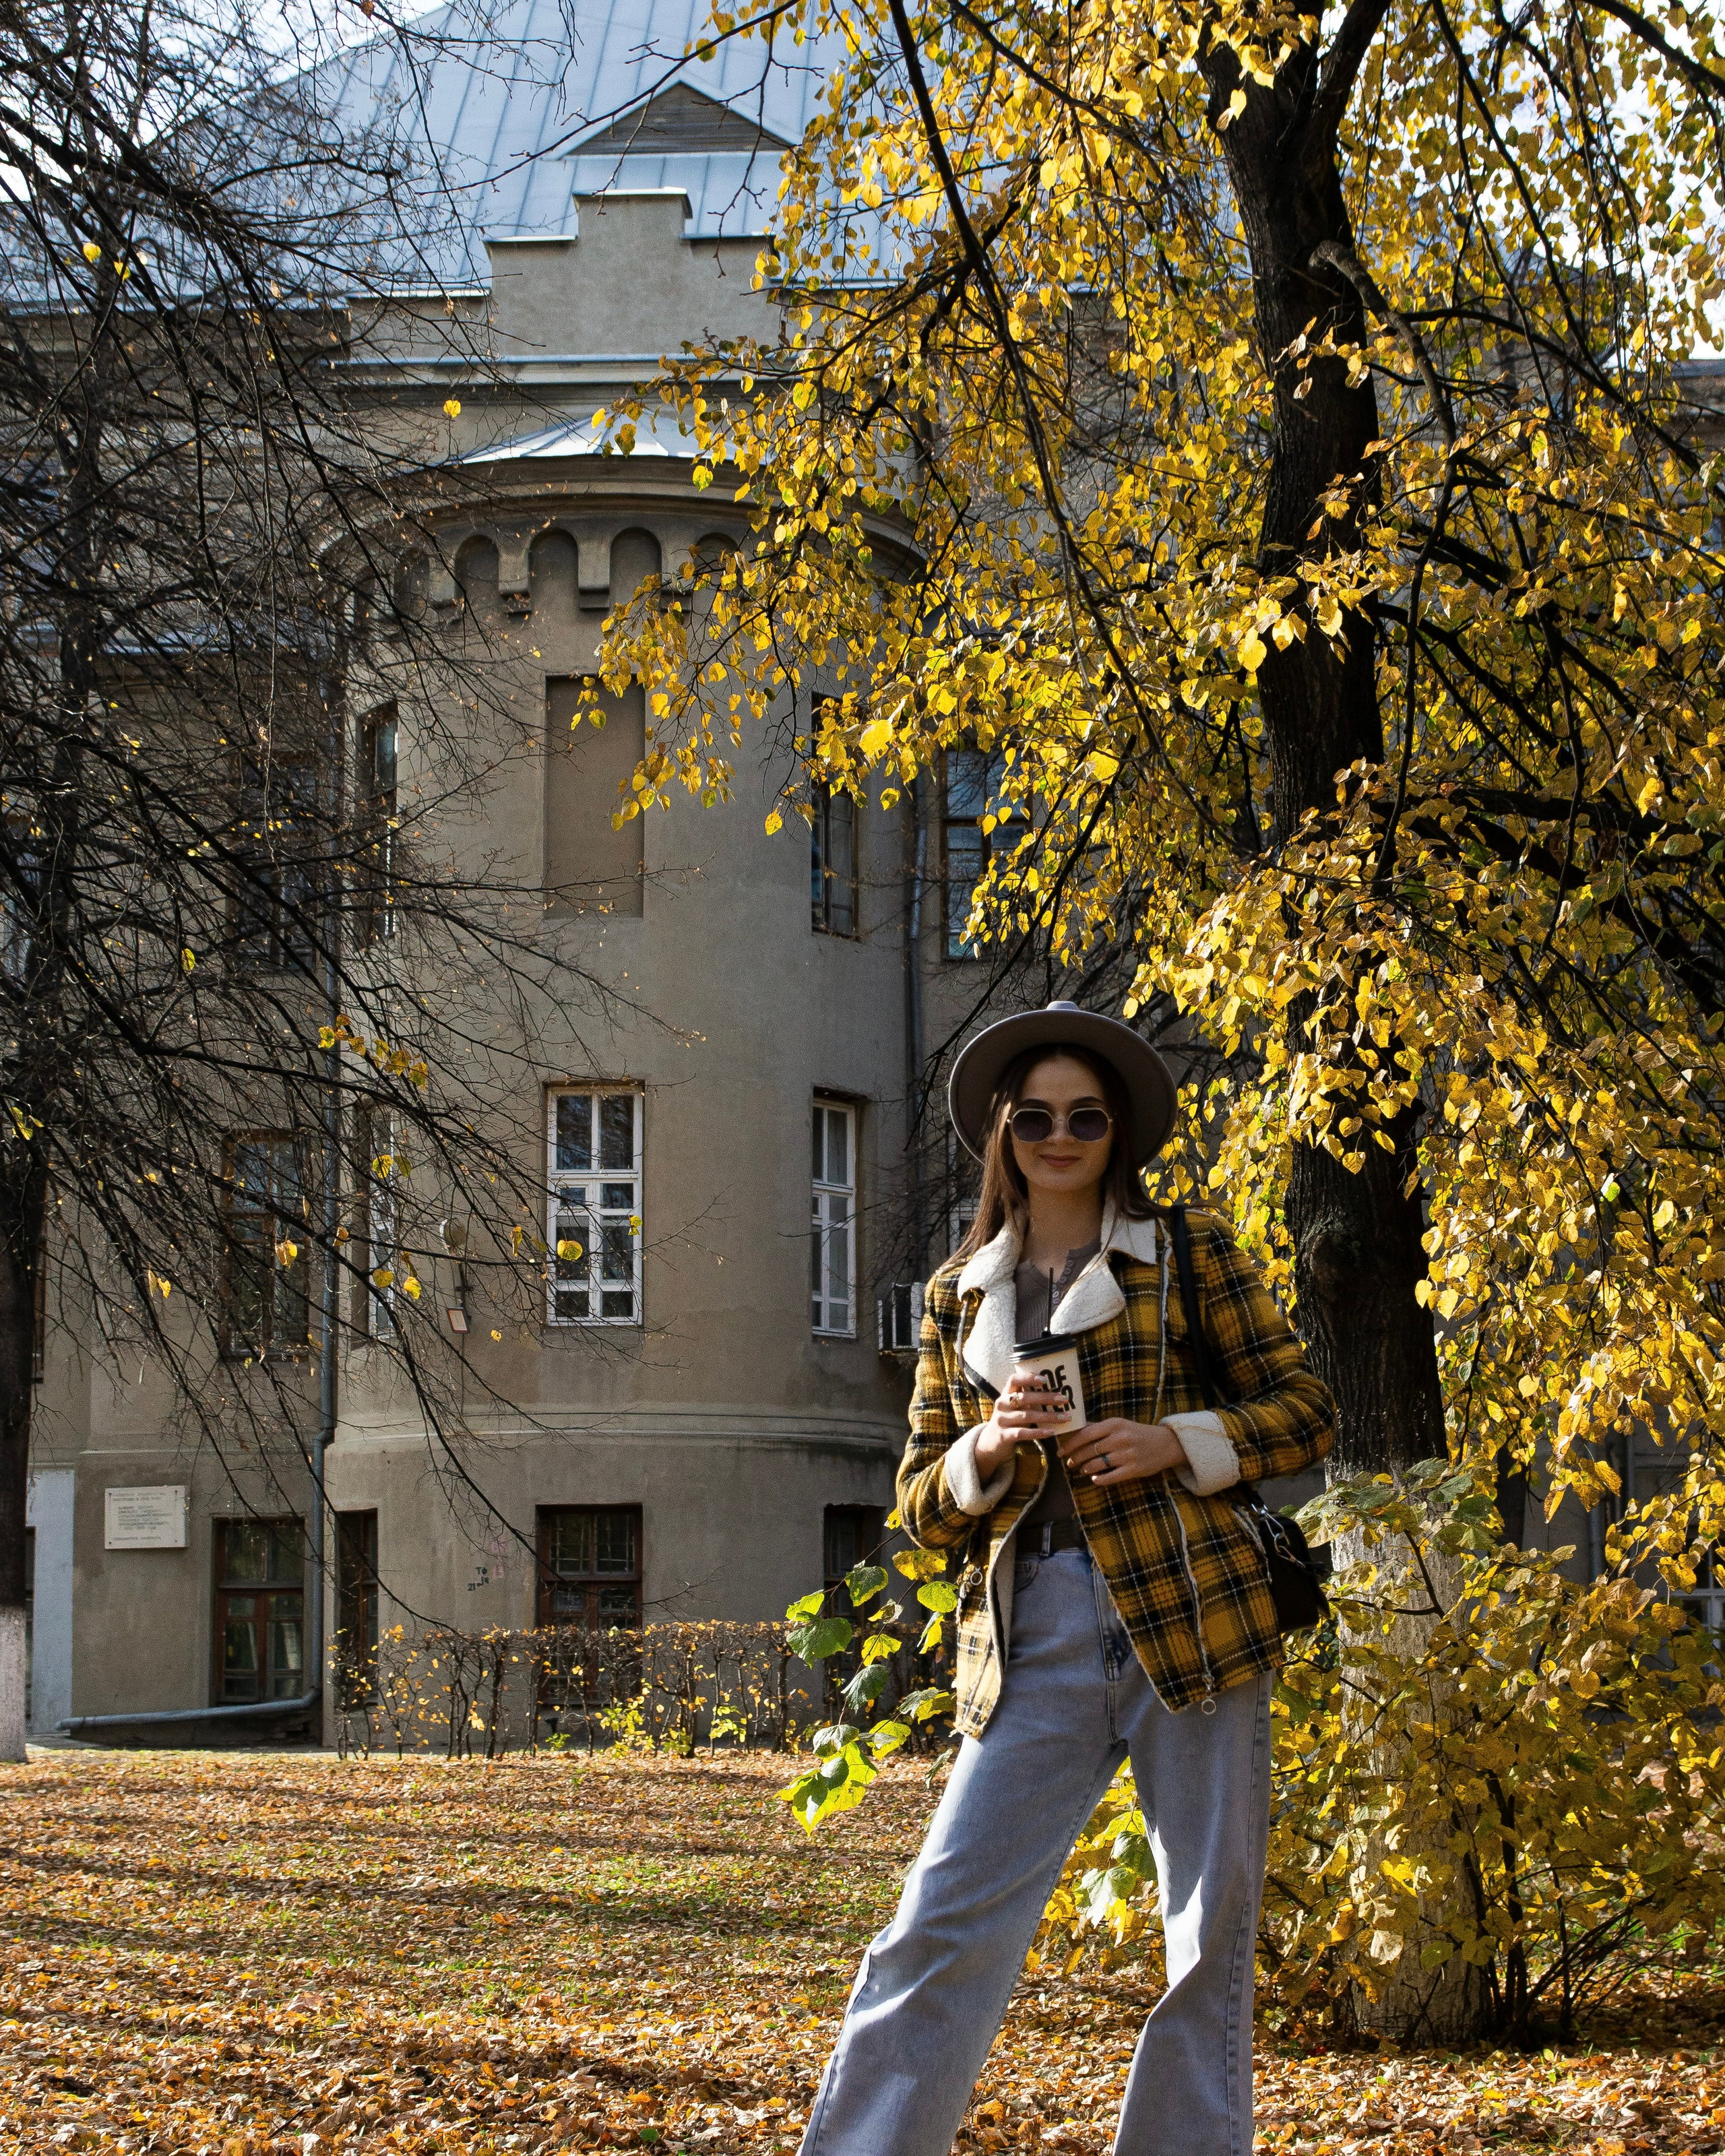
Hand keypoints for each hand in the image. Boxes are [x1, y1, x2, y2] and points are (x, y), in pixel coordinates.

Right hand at [973, 1375, 1070, 1477]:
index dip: (1028, 1378)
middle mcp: (1002, 1404)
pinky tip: (1051, 1432)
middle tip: (1064, 1399)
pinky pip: (1022, 1433)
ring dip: (1048, 1417)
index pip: (1013, 1380)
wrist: (991, 1442)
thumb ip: (1028, 1399)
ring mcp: (1001, 1420)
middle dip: (1046, 1398)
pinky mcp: (1003, 1435)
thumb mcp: (1015, 1407)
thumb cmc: (1010, 1420)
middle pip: (1024, 1398)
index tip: (1045, 1379)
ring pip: (1027, 1416)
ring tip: (1065, 1417)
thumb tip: (1057, 1393)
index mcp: (1005, 1394)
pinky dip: (1038, 1432)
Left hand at [1058, 1417, 1188, 1488]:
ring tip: (1082, 1469)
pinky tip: (1095, 1478)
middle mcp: (1120, 1438)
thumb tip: (1075, 1429)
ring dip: (1086, 1468)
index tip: (1060, 1450)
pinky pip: (1110, 1476)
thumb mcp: (1119, 1425)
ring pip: (1098, 1464)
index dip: (1070, 1444)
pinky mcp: (1134, 1469)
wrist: (1166, 1444)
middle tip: (1069, 1462)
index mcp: (1115, 1424)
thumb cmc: (1137, 1433)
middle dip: (1075, 1458)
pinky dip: (1099, 1479)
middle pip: (1089, 1450)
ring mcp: (1128, 1454)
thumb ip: (1098, 1427)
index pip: (1085, 1434)